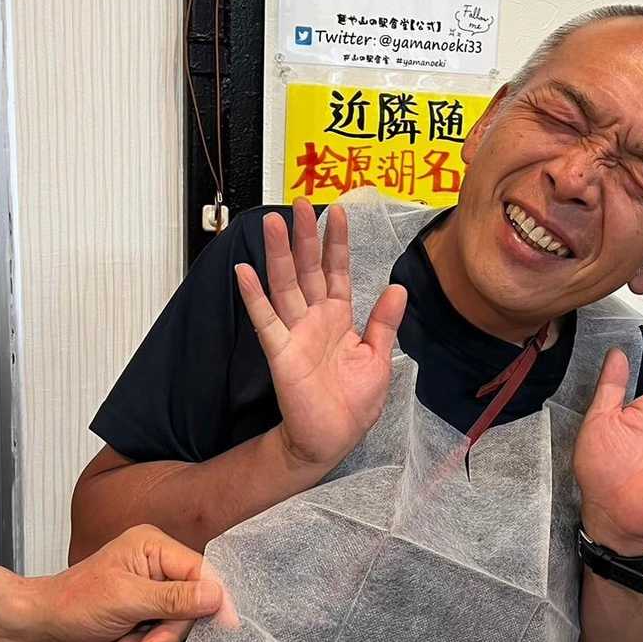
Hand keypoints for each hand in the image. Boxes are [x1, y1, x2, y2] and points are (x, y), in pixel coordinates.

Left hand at [36, 525, 225, 641]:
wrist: (47, 627)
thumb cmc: (74, 603)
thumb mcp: (127, 599)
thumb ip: (174, 599)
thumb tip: (215, 595)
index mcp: (154, 546)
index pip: (201, 571)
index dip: (214, 599)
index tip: (225, 624)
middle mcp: (159, 567)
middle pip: (195, 604)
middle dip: (170, 630)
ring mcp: (156, 594)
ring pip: (182, 626)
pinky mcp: (151, 617)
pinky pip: (168, 639)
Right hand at [235, 198, 407, 470]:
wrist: (333, 437)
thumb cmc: (354, 404)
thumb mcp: (378, 359)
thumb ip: (383, 322)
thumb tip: (398, 287)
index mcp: (339, 319)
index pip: (337, 272)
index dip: (337, 243)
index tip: (338, 212)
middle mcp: (314, 320)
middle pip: (308, 270)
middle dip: (305, 236)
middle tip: (300, 203)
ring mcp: (295, 333)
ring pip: (285, 285)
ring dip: (278, 254)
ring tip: (271, 223)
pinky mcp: (280, 353)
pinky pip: (265, 320)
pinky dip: (254, 296)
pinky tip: (244, 271)